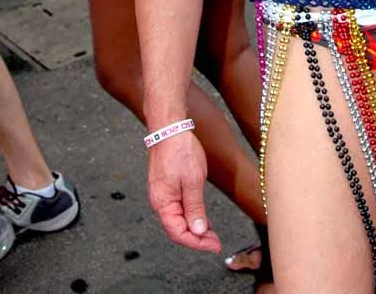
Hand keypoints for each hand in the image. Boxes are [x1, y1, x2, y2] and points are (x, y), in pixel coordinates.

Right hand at [148, 131, 220, 252]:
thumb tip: (198, 231)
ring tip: (212, 232)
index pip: (178, 233)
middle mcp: (159, 202)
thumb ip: (195, 207)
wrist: (170, 128)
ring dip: (194, 228)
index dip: (197, 243)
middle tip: (216, 242)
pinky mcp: (166, 187)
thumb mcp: (193, 180)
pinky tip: (201, 217)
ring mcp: (162, 194)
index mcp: (163, 203)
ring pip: (177, 220)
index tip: (214, 246)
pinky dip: (190, 216)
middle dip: (197, 238)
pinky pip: (177, 208)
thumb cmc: (180, 150)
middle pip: (177, 230)